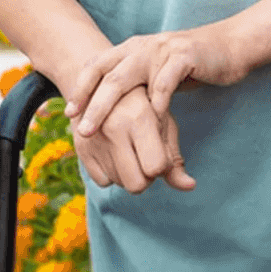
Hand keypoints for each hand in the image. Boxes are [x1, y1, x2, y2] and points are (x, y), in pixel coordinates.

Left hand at [69, 26, 246, 139]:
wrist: (231, 46)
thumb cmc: (192, 64)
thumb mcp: (157, 72)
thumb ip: (137, 85)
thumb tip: (112, 110)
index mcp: (132, 48)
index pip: (97, 65)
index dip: (81, 88)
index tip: (68, 112)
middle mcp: (142, 46)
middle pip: (107, 75)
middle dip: (91, 103)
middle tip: (81, 128)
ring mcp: (162, 49)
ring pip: (128, 78)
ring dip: (113, 107)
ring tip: (106, 131)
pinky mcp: (184, 56)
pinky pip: (163, 82)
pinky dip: (155, 103)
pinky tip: (150, 122)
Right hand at [72, 91, 193, 192]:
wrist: (103, 84)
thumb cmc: (143, 105)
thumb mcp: (163, 123)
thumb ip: (175, 158)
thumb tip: (190, 186)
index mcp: (139, 118)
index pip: (156, 167)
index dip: (162, 165)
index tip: (160, 152)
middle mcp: (113, 129)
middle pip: (136, 185)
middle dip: (146, 177)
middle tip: (145, 157)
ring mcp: (93, 140)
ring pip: (120, 184)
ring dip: (129, 174)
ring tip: (129, 149)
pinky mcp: (80, 148)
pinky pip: (102, 182)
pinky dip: (111, 173)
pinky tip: (114, 153)